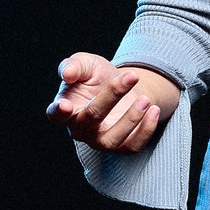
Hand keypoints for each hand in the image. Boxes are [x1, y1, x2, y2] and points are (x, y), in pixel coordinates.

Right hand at [45, 52, 170, 152]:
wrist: (122, 85)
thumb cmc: (95, 76)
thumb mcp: (86, 64)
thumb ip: (74, 65)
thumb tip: (67, 73)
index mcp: (65, 109)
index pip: (55, 115)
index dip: (58, 112)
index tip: (64, 105)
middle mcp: (80, 129)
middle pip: (91, 118)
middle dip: (112, 96)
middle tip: (132, 76)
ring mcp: (100, 140)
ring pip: (111, 139)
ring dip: (130, 119)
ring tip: (146, 99)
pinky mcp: (122, 146)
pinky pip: (132, 146)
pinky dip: (146, 130)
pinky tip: (154, 110)